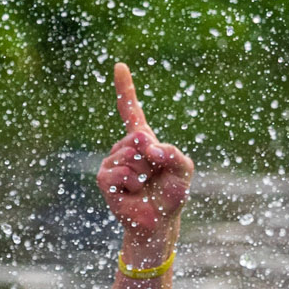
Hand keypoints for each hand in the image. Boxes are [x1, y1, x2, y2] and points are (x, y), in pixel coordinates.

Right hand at [97, 62, 191, 258]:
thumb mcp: (184, 168)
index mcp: (143, 140)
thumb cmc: (171, 194)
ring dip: (142, 172)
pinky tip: (132, 191)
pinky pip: (117, 172)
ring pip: (128, 156)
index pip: (131, 111)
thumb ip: (173, 152)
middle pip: (138, 137)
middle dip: (152, 156)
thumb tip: (148, 148)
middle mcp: (124, 147)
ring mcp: (112, 162)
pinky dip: (130, 182)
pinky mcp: (105, 180)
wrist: (158, 222)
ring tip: (143, 185)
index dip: (126, 89)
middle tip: (153, 174)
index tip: (120, 66)